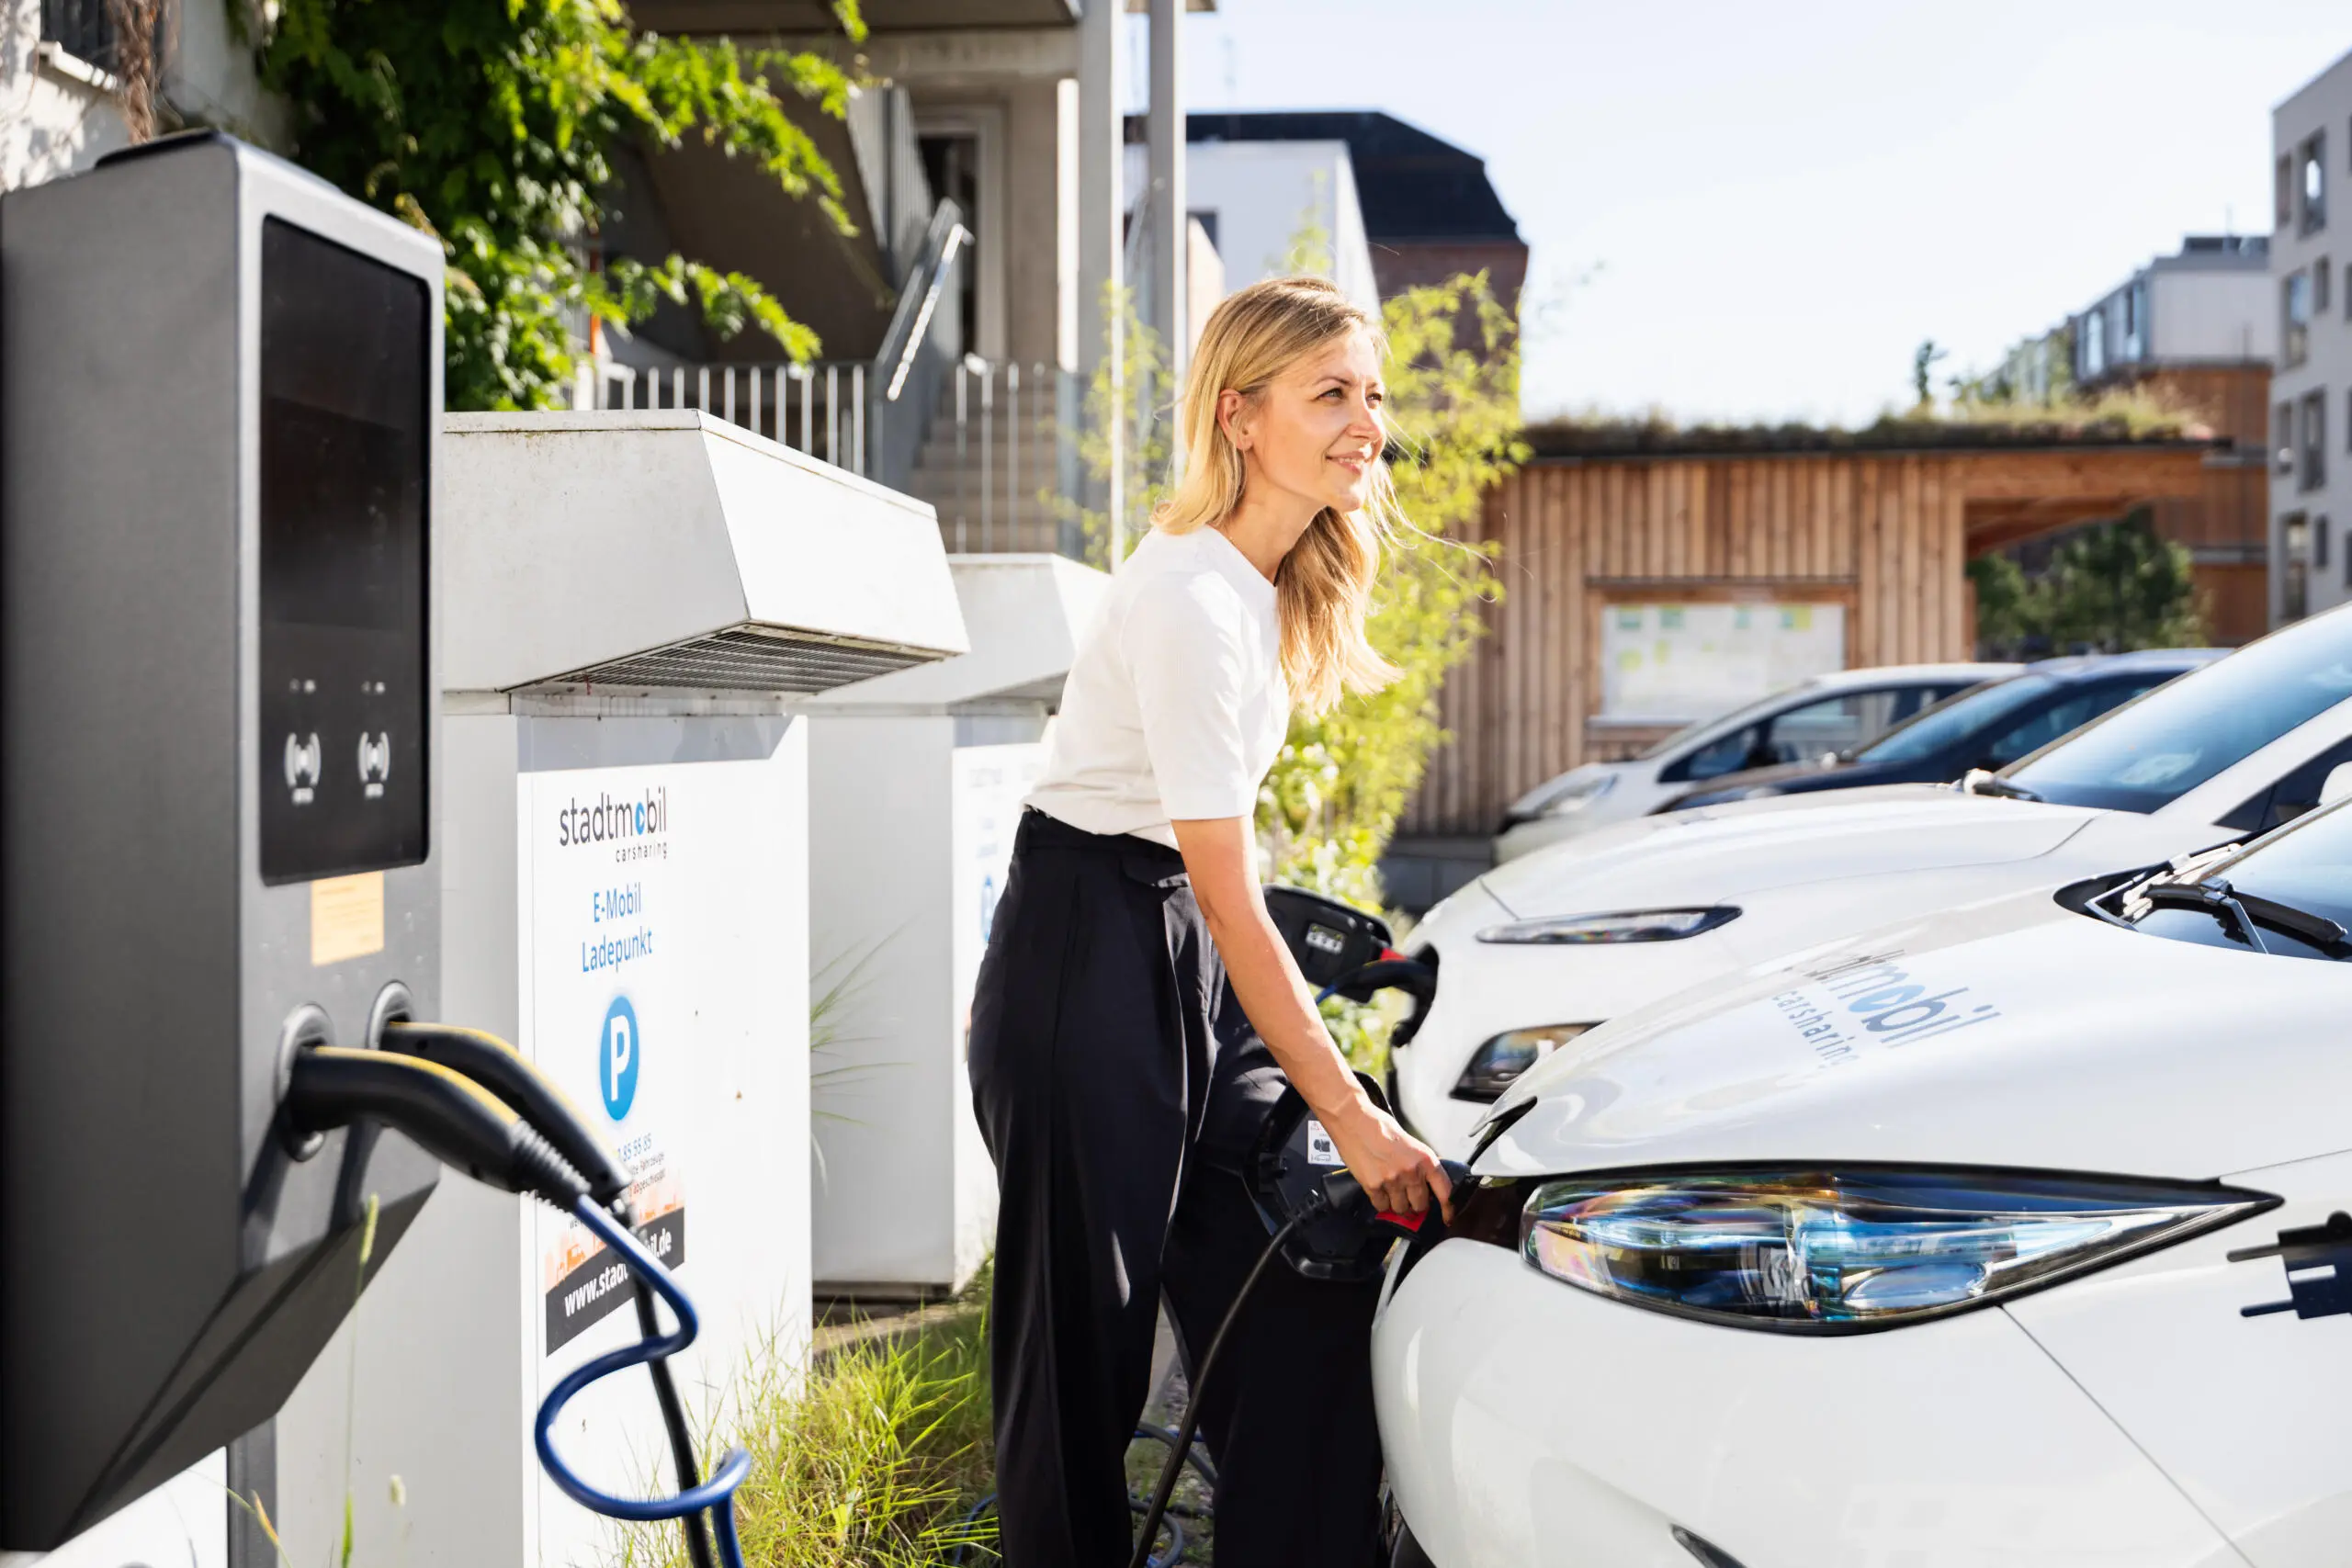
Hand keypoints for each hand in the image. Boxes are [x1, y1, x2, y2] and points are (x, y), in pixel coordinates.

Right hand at [1320, 1094, 1453, 1221]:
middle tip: (1407, 1193)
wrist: (1353, 1120)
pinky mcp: (1373, 1186)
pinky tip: (1377, 1188)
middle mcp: (1411, 1171)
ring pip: (1401, 1209)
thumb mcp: (1410, 1143)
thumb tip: (1426, 1184)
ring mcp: (1392, 1180)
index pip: (1444, 1191)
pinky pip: (1382, 1206)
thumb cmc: (1379, 1126)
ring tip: (1389, 1187)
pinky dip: (1380, 1201)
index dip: (1447, 1208)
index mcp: (1425, 1159)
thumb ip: (1420, 1164)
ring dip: (1397, 1203)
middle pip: (1420, 1205)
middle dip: (1414, 1202)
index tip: (1447, 1217)